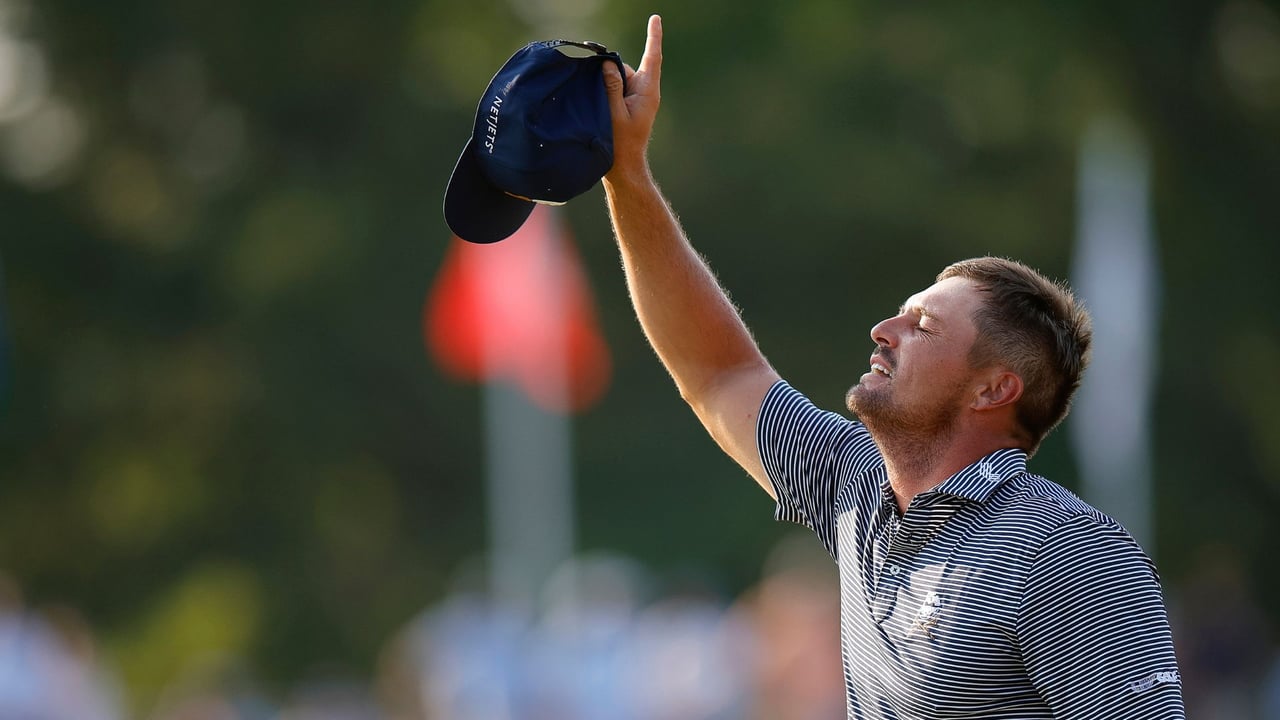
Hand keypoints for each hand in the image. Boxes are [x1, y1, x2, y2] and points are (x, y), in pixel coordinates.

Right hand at [603, 14, 661, 183]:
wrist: (624, 168)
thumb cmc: (620, 144)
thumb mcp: (613, 113)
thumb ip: (611, 87)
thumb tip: (609, 64)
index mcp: (648, 92)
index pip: (652, 57)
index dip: (653, 36)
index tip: (655, 18)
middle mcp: (645, 91)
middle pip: (625, 67)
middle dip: (611, 73)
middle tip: (604, 99)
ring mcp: (637, 98)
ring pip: (618, 78)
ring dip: (606, 86)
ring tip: (604, 110)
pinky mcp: (629, 105)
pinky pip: (616, 88)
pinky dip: (606, 92)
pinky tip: (602, 106)